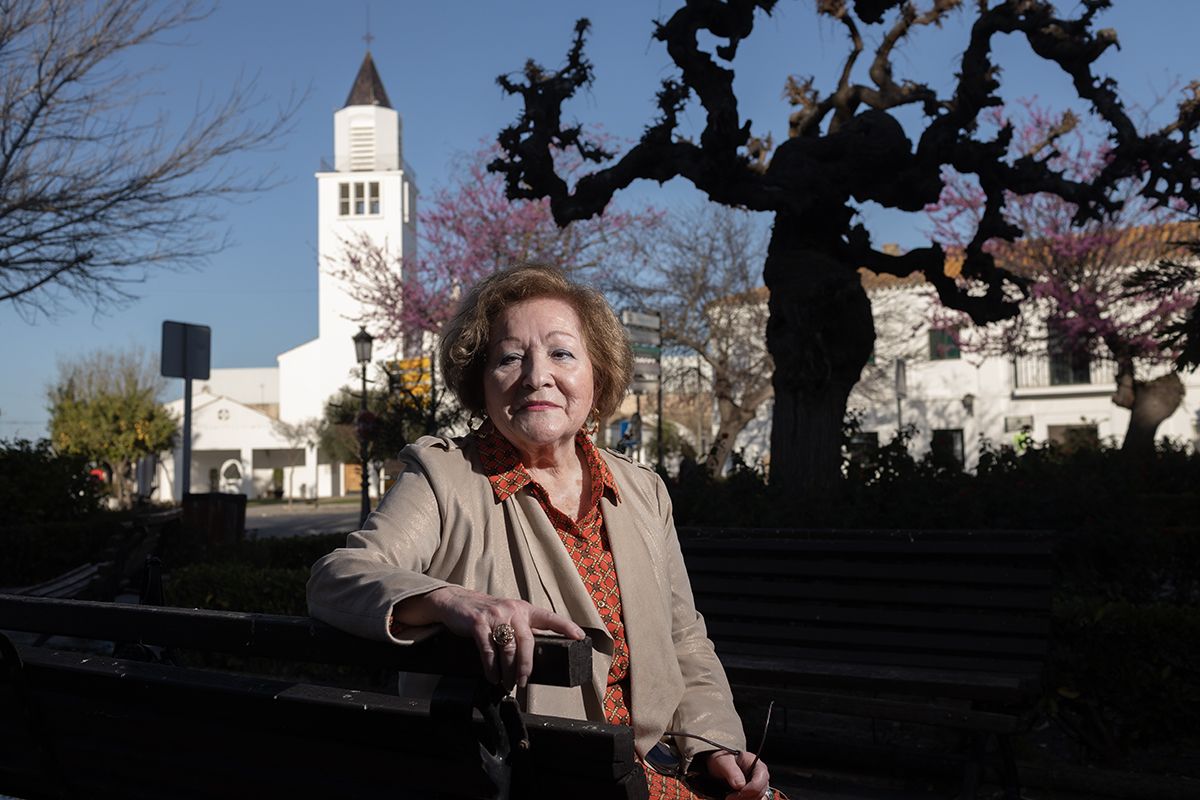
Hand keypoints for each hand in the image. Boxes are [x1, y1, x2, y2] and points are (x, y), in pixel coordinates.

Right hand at [394, 586, 584, 688]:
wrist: (456, 602)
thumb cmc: (487, 614)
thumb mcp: (509, 616)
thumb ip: (523, 630)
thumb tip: (538, 655)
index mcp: (524, 609)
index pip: (550, 617)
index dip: (566, 626)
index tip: (580, 637)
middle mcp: (513, 610)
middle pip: (527, 641)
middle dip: (527, 666)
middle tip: (523, 682)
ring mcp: (495, 616)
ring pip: (508, 649)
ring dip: (508, 670)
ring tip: (506, 683)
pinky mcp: (478, 623)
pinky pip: (488, 650)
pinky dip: (491, 667)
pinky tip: (492, 676)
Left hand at [706, 750, 769, 799]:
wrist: (721, 766)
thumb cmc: (724, 761)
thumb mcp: (724, 761)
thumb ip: (731, 771)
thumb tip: (740, 785)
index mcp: (757, 765)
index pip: (759, 780)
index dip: (749, 789)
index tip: (735, 794)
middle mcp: (761, 777)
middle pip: (759, 793)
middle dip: (743, 797)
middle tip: (729, 798)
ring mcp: (759, 787)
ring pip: (757, 799)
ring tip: (730, 797)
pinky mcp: (754, 794)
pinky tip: (734, 798)